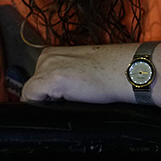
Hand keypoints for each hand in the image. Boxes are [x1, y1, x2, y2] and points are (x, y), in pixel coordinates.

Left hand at [21, 43, 136, 104]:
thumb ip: (64, 79)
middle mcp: (45, 57)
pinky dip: (41, 107)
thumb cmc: (110, 74)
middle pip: (34, 87)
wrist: (129, 71)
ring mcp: (47, 67)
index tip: (60, 101)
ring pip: (32, 93)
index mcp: (51, 54)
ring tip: (73, 101)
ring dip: (48, 102)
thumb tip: (53, 98)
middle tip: (70, 100)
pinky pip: (31, 97)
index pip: (36, 80)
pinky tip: (64, 105)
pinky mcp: (51, 79)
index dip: (46, 95)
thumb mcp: (79, 71)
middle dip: (47, 98)